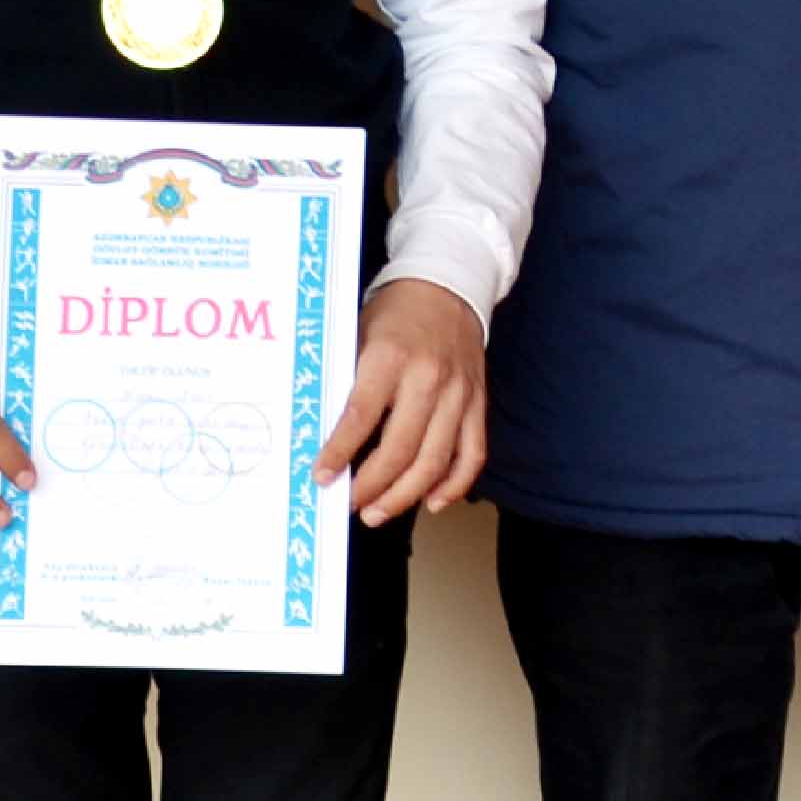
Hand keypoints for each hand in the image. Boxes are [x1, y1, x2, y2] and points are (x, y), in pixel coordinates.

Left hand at [317, 278, 488, 524]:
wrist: (448, 287)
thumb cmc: (396, 314)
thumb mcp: (360, 335)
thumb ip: (348, 381)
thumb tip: (322, 433)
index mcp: (390, 357)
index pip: (362, 415)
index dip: (340, 452)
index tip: (322, 478)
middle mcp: (428, 379)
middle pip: (401, 448)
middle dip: (372, 486)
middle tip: (350, 504)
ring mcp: (458, 394)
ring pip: (436, 460)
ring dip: (405, 495)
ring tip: (378, 512)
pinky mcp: (477, 403)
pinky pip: (472, 454)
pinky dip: (454, 484)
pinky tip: (432, 502)